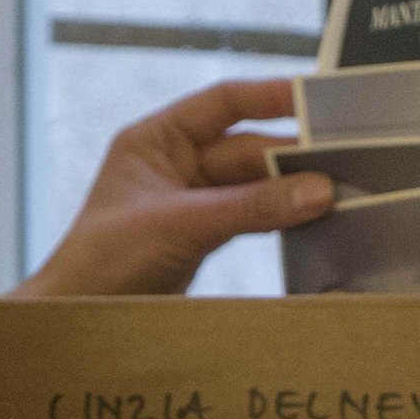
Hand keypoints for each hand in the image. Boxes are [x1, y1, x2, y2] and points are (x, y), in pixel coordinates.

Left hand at [19, 79, 333, 296]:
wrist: (76, 322)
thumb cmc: (102, 261)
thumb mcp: (180, 225)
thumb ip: (250, 208)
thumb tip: (316, 190)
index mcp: (154, 140)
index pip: (222, 103)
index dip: (269, 96)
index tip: (314, 99)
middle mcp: (172, 164)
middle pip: (245, 149)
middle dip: (289, 158)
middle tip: (342, 165)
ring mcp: (188, 202)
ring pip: (252, 186)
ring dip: (289, 191)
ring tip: (336, 194)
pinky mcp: (200, 238)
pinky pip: (250, 218)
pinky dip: (278, 219)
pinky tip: (310, 221)